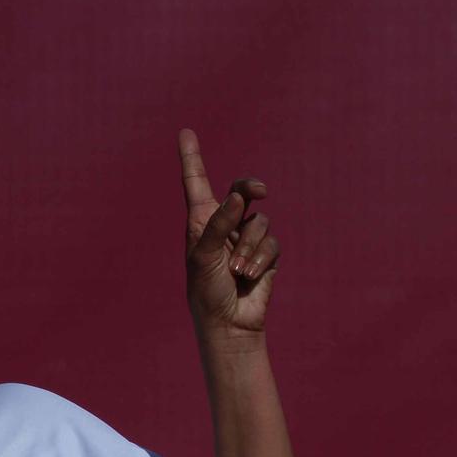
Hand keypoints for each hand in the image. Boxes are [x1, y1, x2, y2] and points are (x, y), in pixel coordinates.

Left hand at [179, 129, 276, 335]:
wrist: (228, 323)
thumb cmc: (206, 291)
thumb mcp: (203, 256)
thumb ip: (218, 224)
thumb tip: (239, 196)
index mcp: (200, 222)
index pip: (196, 183)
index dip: (192, 158)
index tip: (185, 132)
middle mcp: (224, 225)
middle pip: (241, 191)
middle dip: (250, 187)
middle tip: (259, 191)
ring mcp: (246, 239)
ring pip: (259, 222)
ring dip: (248, 246)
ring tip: (236, 271)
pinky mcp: (266, 254)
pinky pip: (271, 243)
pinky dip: (260, 259)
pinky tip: (249, 277)